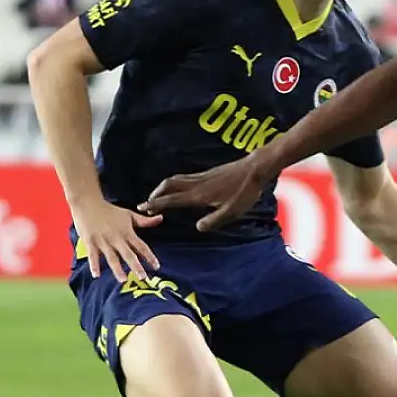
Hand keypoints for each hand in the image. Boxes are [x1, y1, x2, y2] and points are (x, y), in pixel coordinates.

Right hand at [72, 198, 161, 281]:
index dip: (149, 256)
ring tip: (122, 280)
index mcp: (127, 232)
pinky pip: (93, 256)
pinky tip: (96, 275)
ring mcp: (103, 241)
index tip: (157, 266)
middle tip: (143, 277)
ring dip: (117, 269)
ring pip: (112, 257)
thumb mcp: (129, 214)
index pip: (141, 246)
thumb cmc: (110, 210)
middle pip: (128, 254)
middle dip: (136, 266)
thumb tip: (160, 218)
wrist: (88, 202)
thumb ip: (144, 221)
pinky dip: (94, 265)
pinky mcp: (90, 242)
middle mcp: (116, 238)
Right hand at [139, 157, 264, 232]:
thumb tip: (197, 228)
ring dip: (164, 188)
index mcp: (199, 195)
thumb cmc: (245, 192)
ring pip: (176, 180)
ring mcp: (202, 177)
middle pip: (169, 185)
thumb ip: (214, 220)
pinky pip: (184, 178)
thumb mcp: (231, 211)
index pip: (172, 200)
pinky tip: (180, 189)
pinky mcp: (208, 173)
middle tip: (147, 203)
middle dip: (156, 194)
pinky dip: (175, 184)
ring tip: (158, 196)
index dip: (156, 204)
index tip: (142, 208)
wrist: (255, 169)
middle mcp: (197, 184)